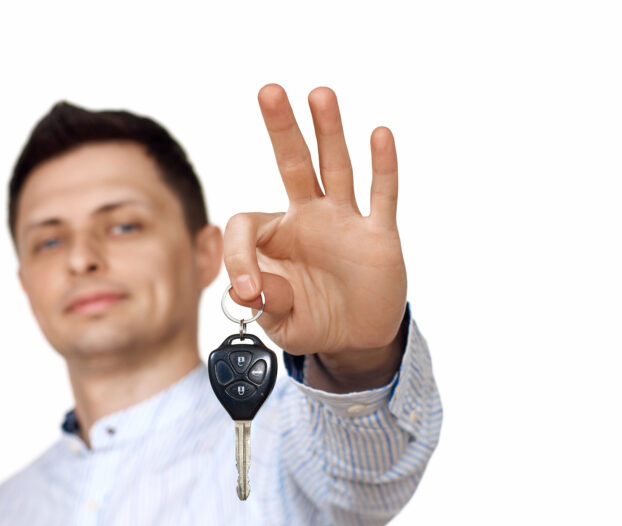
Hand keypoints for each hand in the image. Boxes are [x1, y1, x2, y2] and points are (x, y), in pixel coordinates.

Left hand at [224, 84, 407, 358]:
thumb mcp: (281, 322)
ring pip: (336, 167)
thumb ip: (266, 304)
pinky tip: (379, 135)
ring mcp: (345, 221)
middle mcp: (309, 217)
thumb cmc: (313, 320)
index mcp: (275, 237)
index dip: (239, 257)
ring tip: (320, 94)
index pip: (246, 225)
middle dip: (281, 128)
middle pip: (293, 163)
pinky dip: (382, 166)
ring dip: (329, 131)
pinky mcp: (378, 235)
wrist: (356, 338)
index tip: (249, 292)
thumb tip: (252, 290)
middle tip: (269, 91)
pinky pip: (381, 195)